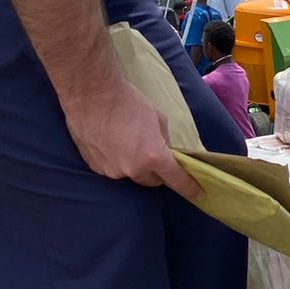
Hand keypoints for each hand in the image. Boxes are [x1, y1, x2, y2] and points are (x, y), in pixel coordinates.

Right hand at [63, 80, 203, 199]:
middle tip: (156, 155)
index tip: (198, 194)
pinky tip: (112, 143)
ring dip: (136, 166)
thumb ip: (164, 142)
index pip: (176, 180)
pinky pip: (113, 170)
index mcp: (153, 157)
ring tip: (129, 143)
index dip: (189, 188)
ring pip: (132, 175)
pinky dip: (117, 161)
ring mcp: (111, 170)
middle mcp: (132, 169)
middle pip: (152, 181)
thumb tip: (165, 153)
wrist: (91, 94)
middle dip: (158, 172)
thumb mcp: (158, 119)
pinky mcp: (95, 167)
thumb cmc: (128, 102)